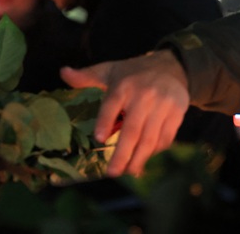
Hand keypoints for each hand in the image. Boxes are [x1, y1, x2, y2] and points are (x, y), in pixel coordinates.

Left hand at [61, 50, 189, 175]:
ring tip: (128, 172)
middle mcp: (144, 95)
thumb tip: (63, 72)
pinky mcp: (176, 113)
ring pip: (150, 137)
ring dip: (139, 158)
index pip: (113, 104)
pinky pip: (166, 138)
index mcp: (124, 85)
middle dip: (122, 154)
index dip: (106, 121)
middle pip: (132, 129)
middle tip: (112, 172)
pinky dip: (155, 152)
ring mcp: (163, 105)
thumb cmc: (134, 73)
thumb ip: (87, 76)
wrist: (172, 66)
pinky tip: (144, 159)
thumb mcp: (110, 70)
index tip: (99, 139)